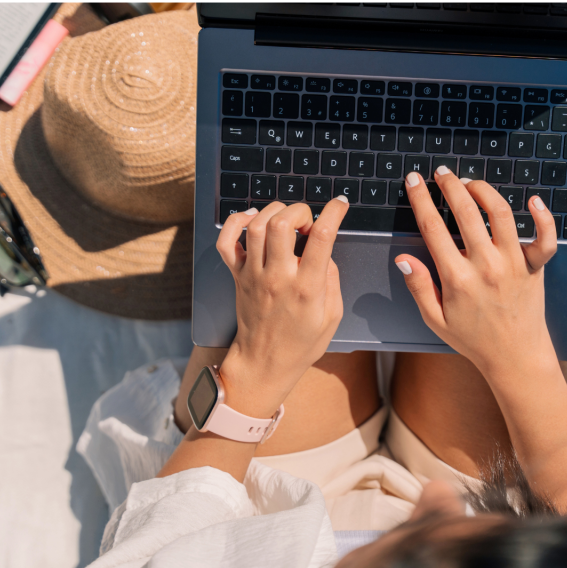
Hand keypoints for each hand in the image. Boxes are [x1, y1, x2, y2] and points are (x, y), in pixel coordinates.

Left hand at [215, 198, 348, 417]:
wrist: (264, 363)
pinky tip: (251, 218)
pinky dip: (236, 221)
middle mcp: (278, 277)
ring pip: (257, 226)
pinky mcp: (237, 276)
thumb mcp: (332, 316)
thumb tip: (325, 251)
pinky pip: (227, 241)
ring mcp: (253, 275)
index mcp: (306, 288)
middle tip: (308, 221)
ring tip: (286, 220)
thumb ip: (332, 280)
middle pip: (282, 224)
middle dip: (300, 210)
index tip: (340, 204)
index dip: (334, 213)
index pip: (322, 238)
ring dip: (274, 211)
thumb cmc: (301, 343)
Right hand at [395, 168, 557, 378]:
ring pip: (500, 213)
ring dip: (484, 190)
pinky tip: (532, 200)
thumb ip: (419, 287)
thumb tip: (403, 259)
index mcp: (457, 279)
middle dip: (449, 185)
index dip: (420, 199)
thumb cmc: (474, 339)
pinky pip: (545, 238)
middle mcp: (486, 266)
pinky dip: (543, 217)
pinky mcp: (535, 267)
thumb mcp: (435, 319)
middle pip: (465, 212)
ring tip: (471, 183)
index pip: (433, 227)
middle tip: (441, 173)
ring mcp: (514, 264)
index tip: (414, 182)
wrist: (514, 357)